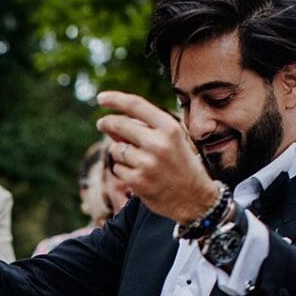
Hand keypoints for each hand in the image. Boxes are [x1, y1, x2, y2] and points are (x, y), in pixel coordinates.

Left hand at [96, 91, 221, 225]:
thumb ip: (146, 128)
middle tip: (101, 124)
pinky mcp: (137, 181)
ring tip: (137, 160)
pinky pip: (117, 169)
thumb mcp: (172, 140)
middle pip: (119, 125)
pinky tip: (138, 174)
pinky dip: (123, 170)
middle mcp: (159, 143)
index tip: (101, 98)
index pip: (136, 105)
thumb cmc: (180, 164)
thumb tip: (111, 122)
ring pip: (116, 149)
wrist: (194, 198)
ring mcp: (147, 163)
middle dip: (106, 123)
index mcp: (170, 128)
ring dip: (119, 152)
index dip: (115, 99)